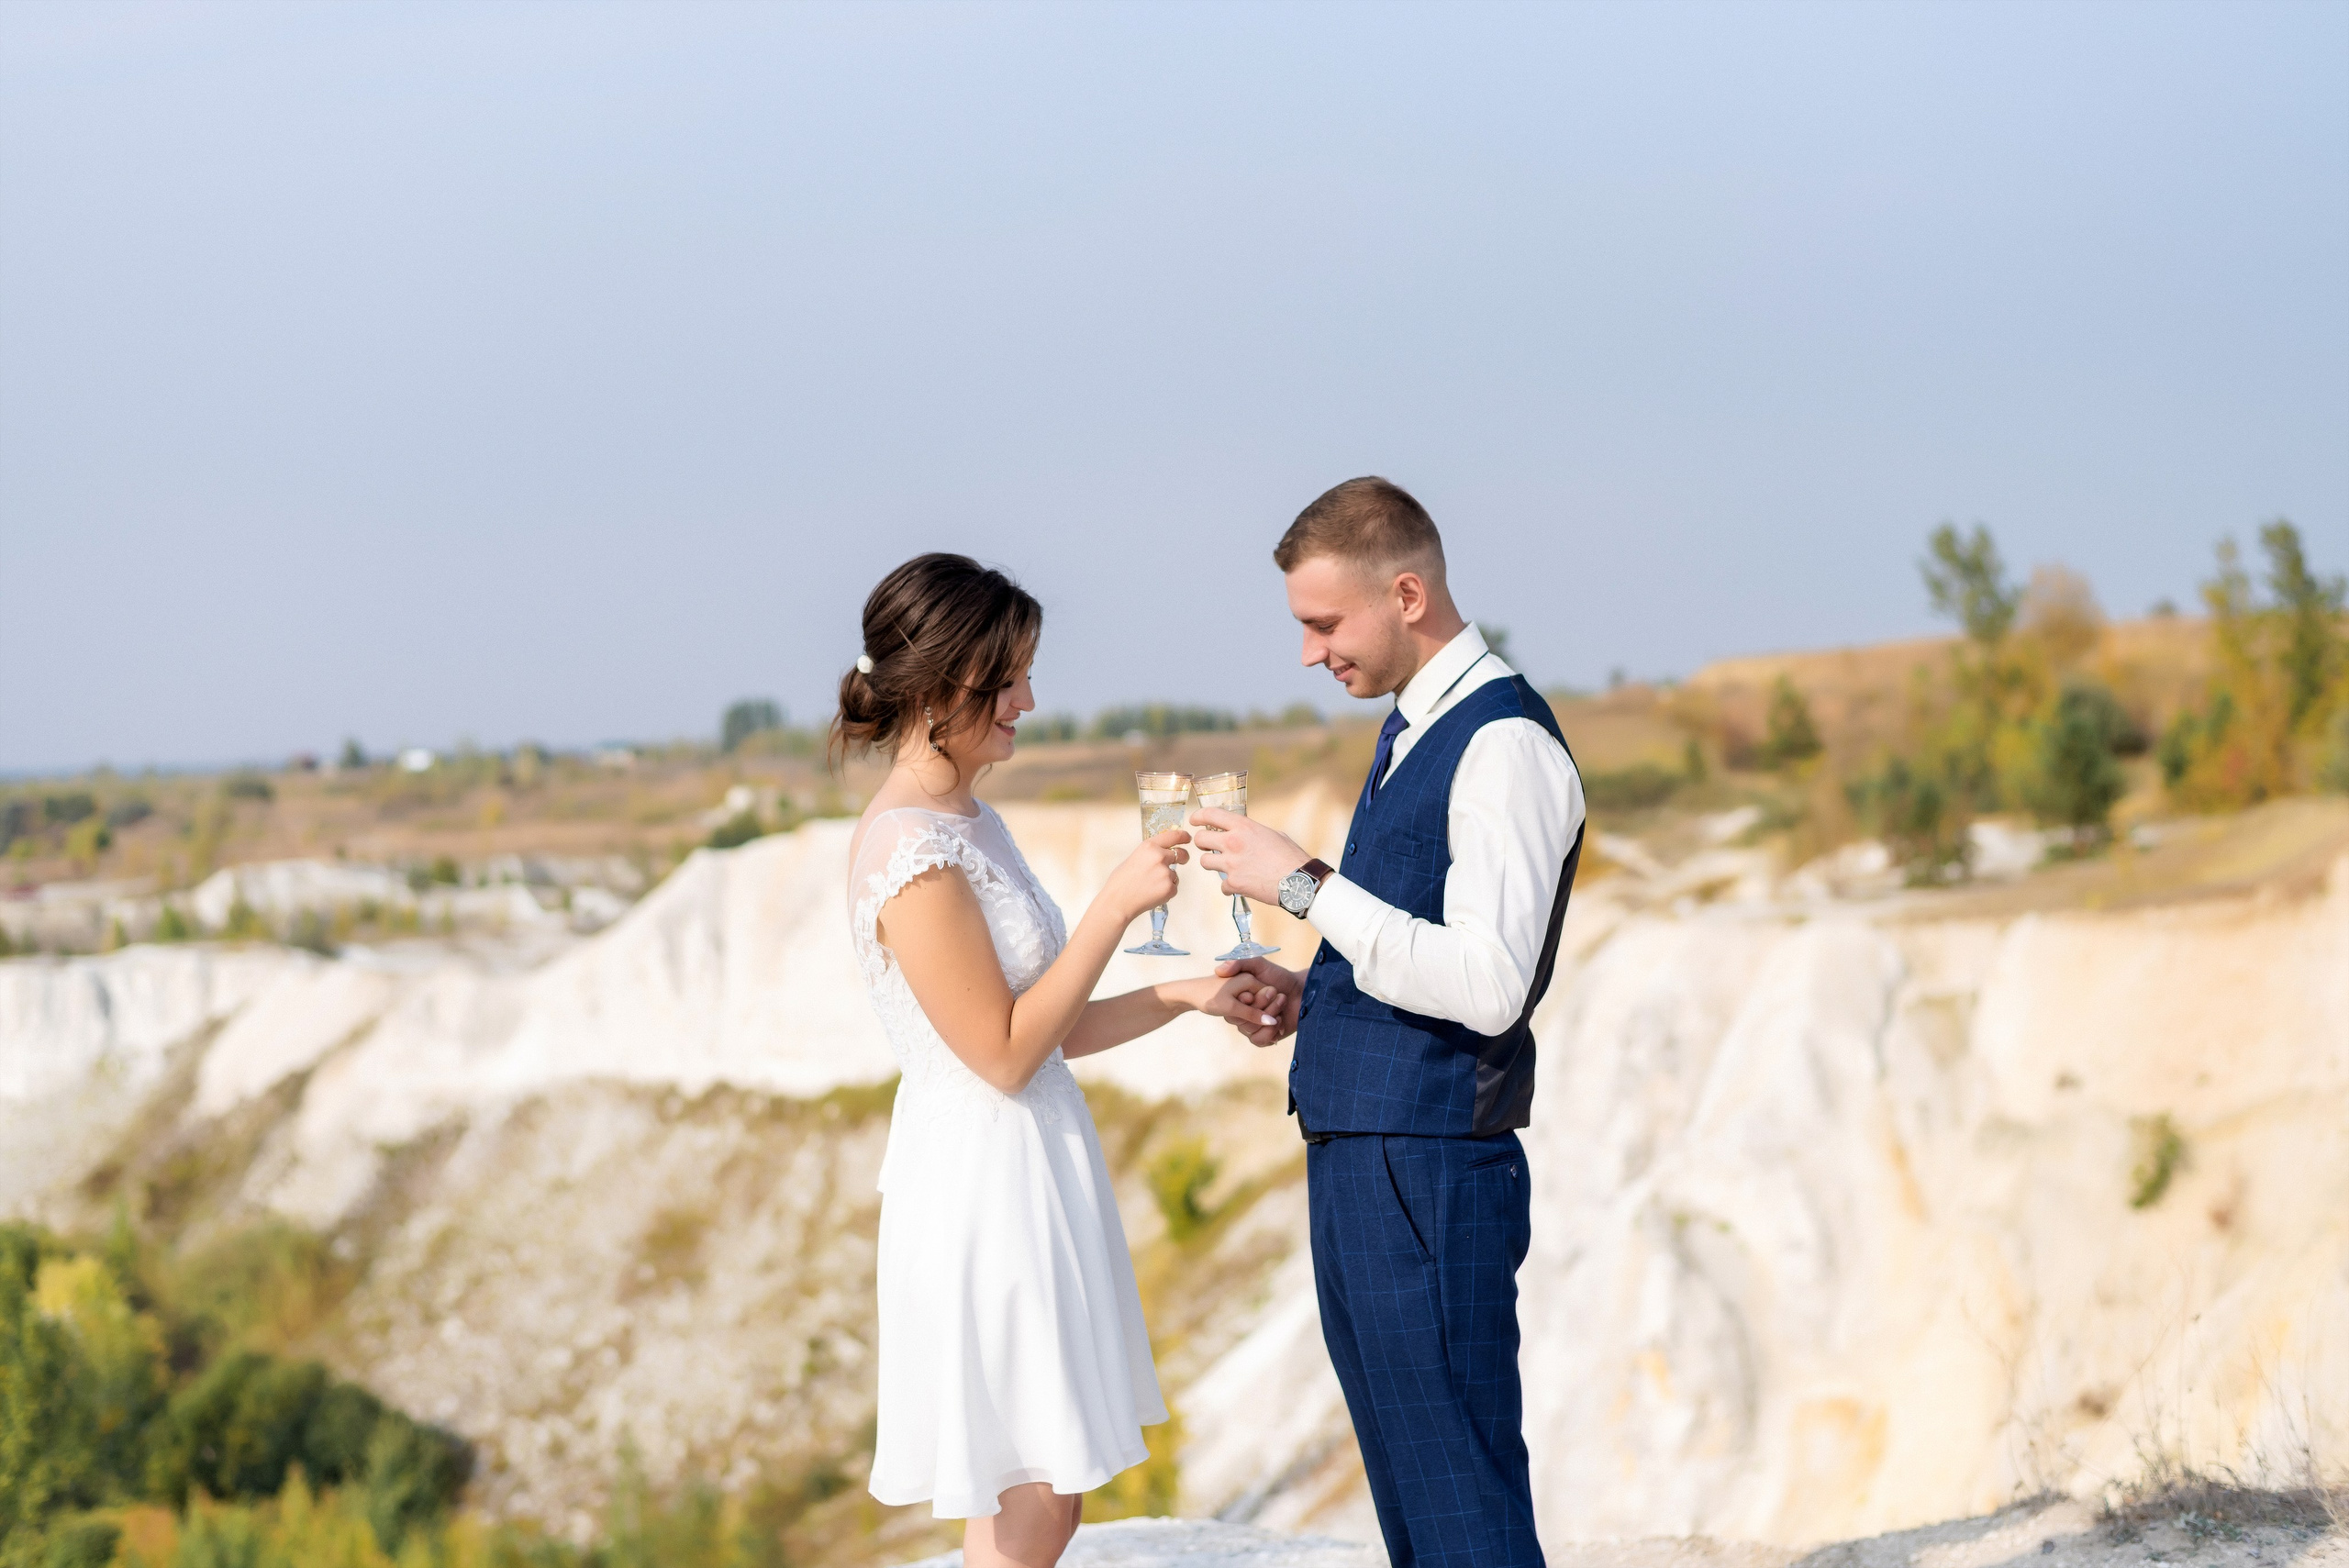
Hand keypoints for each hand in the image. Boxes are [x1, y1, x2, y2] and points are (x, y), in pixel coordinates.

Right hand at [1103, 829, 1188, 923]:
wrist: (1117, 902)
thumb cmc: (1121, 881)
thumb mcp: (1134, 858)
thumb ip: (1150, 853)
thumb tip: (1163, 852)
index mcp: (1149, 846)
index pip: (1173, 836)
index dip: (1183, 836)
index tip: (1187, 838)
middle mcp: (1160, 857)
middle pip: (1181, 854)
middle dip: (1183, 857)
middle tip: (1182, 860)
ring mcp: (1166, 873)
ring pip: (1174, 874)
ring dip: (1167, 879)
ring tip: (1149, 886)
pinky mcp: (1170, 888)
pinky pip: (1173, 887)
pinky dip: (1166, 891)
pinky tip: (1152, 894)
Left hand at [1189, 808, 1312, 905]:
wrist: (1298, 881)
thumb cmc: (1290, 857)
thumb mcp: (1272, 834)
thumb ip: (1253, 832)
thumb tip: (1245, 833)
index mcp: (1243, 827)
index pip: (1211, 814)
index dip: (1198, 816)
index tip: (1194, 820)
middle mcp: (1233, 843)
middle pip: (1200, 839)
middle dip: (1201, 842)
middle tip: (1206, 846)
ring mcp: (1231, 864)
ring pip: (1204, 862)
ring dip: (1212, 864)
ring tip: (1224, 866)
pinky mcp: (1234, 883)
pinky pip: (1222, 885)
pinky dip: (1229, 886)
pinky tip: (1241, 885)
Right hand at [1209, 956, 1301, 1045]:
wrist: (1303, 991)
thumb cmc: (1280, 976)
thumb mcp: (1259, 964)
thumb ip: (1239, 963)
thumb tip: (1219, 970)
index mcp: (1238, 998)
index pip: (1232, 1005)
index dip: (1247, 998)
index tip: (1264, 988)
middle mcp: (1242, 1013)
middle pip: (1242, 1018)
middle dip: (1263, 1004)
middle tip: (1277, 992)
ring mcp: (1252, 1026)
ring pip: (1251, 1029)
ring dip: (1270, 1015)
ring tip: (1282, 1002)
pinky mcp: (1263, 1037)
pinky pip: (1258, 1040)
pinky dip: (1270, 1031)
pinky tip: (1280, 1020)